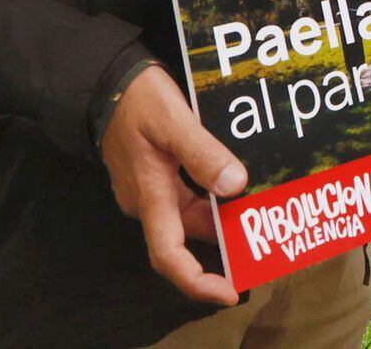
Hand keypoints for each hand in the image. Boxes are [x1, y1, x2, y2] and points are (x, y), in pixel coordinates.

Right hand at [100, 67, 246, 305]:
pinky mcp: (155, 171)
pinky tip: (238, 186)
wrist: (106, 80)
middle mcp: (148, 200)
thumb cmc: (137, 100)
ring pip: (190, 214)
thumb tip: (236, 185)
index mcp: (149, 197)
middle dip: (221, 248)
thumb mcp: (174, 122)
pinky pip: (188, 195)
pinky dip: (214, 198)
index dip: (197, 281)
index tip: (229, 292)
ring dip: (221, 220)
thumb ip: (203, 153)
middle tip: (264, 247)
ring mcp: (150, 186)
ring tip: (261, 218)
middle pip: (186, 237)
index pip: (168, 255)